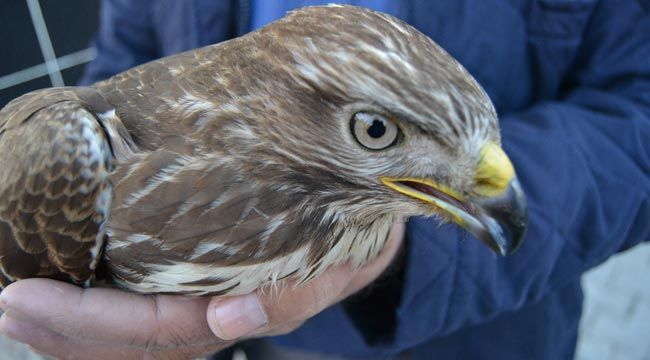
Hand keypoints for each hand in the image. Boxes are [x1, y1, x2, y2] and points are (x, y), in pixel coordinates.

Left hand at [0, 221, 404, 358]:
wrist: (364, 202)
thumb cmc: (356, 223)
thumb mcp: (344, 254)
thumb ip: (297, 292)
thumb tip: (232, 321)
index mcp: (250, 311)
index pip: (161, 333)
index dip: (92, 326)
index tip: (23, 297)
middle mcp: (220, 319)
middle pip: (135, 344)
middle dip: (65, 330)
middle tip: (5, 299)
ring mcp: (207, 303)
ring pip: (132, 336)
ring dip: (71, 325)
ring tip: (17, 301)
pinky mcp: (200, 281)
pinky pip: (143, 309)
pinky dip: (97, 305)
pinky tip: (64, 286)